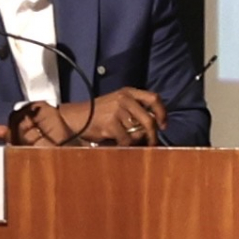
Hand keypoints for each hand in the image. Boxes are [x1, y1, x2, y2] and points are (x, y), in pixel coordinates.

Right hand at [11, 89, 168, 145]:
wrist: (75, 118)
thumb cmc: (98, 114)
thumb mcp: (117, 104)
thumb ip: (134, 110)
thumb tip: (154, 126)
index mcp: (128, 92)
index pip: (154, 98)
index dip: (162, 112)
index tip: (164, 125)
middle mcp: (124, 98)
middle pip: (149, 119)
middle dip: (153, 135)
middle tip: (152, 143)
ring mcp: (117, 110)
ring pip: (138, 132)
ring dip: (136, 141)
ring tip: (128, 141)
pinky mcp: (111, 123)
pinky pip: (126, 140)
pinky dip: (125, 145)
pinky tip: (118, 144)